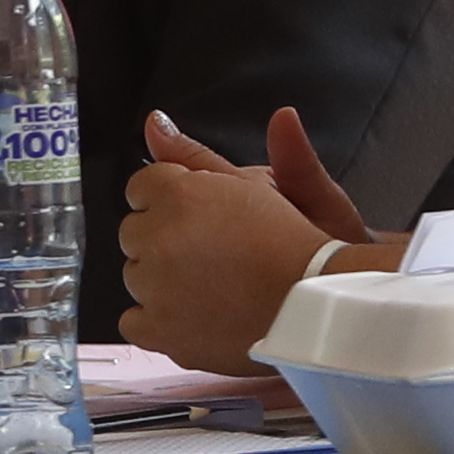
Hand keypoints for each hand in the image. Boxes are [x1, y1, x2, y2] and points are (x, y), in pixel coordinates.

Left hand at [120, 108, 366, 366]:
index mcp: (180, 194)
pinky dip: (157, 322)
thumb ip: (197, 154)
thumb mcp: (256, 184)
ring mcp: (155, 287)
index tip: (197, 216)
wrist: (321, 306)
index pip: (141, 186)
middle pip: (133, 232)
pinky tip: (192, 318)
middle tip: (211, 253)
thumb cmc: (300, 242)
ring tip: (211, 286)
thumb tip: (154, 122)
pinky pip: (132, 322)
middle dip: (164, 238)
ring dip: (160, 280)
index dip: (170, 200)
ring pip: (134, 276)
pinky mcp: (160, 331)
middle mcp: (160, 238)